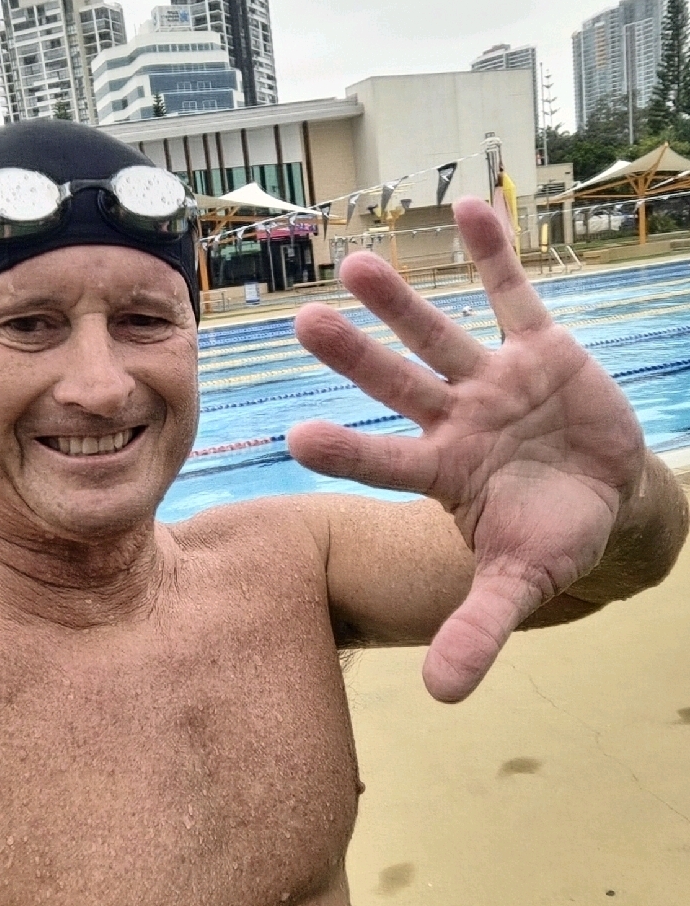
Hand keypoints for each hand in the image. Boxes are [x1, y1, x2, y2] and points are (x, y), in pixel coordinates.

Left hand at [287, 197, 646, 701]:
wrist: (609, 502)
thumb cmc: (552, 541)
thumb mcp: (522, 585)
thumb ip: (478, 628)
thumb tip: (441, 698)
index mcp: (443, 474)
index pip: (385, 461)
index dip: (348, 451)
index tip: (296, 437)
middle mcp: (455, 420)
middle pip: (398, 385)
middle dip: (357, 356)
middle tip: (303, 321)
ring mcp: (494, 381)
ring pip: (440, 334)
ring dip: (404, 299)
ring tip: (358, 262)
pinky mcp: (540, 349)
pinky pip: (513, 295)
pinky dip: (495, 255)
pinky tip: (468, 208)